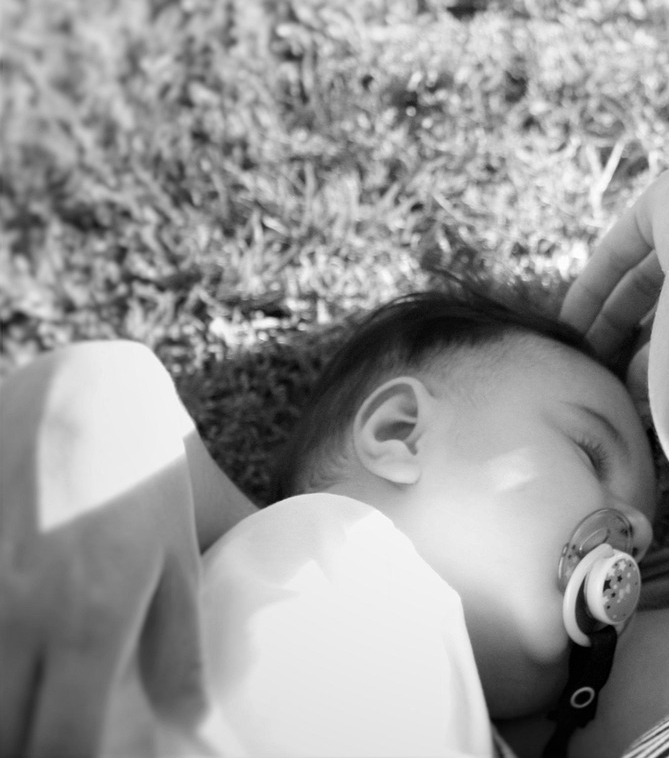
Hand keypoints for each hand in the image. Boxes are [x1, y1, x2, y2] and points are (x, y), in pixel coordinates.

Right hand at [0, 343, 208, 755]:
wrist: (76, 393)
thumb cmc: (142, 472)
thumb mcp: (178, 555)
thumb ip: (187, 643)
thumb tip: (202, 720)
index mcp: (91, 619)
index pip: (65, 747)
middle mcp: (21, 618)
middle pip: (10, 736)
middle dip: (40, 749)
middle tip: (75, 737)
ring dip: (9, 719)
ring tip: (46, 709)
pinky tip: (16, 672)